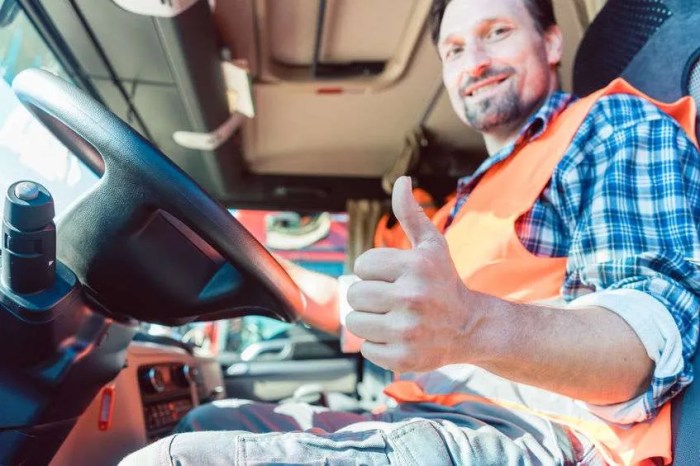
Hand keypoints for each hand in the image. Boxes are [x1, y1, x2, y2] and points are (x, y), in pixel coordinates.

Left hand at [346, 177, 477, 371]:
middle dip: (368, 296)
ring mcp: (408, 330)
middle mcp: (412, 297)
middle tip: (390, 300)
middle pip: (354, 294)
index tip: (393, 277)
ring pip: (355, 322)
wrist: (470, 327)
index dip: (373, 271)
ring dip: (369, 320)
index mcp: (415, 266)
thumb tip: (401, 181)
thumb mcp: (432, 246)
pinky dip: (377, 345)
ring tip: (393, 318)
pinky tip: (399, 337)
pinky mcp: (403, 358)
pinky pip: (366, 349)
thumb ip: (411, 214)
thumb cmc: (443, 281)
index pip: (361, 265)